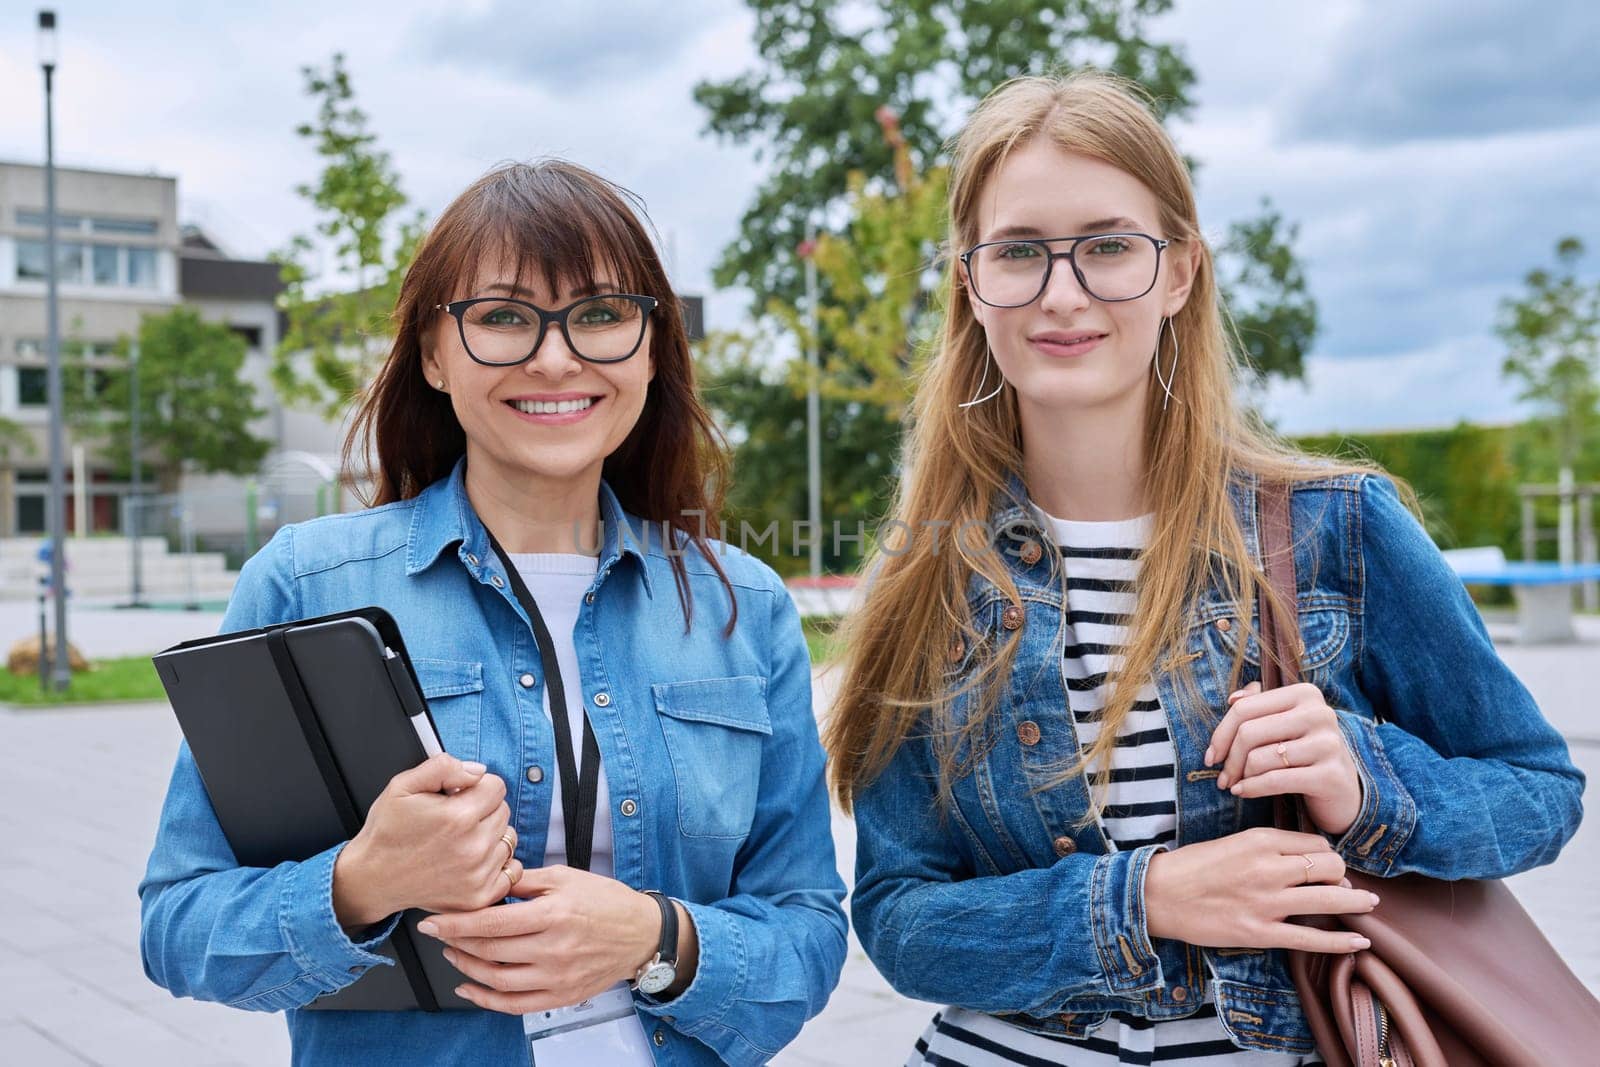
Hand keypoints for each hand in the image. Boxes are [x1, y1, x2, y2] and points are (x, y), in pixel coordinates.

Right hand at [332, 754, 518, 927]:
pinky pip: (512, 870)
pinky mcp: (479, 896)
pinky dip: (498, 864)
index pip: (497, 786)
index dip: (476, 786)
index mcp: (457, 817)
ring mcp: (478, 874)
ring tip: (462, 841)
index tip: (460, 796)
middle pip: (504, 811)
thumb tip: (478, 770)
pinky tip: (474, 861)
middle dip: (484, 809)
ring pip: (509, 839)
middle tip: (456, 820)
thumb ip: (443, 767)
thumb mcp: (403, 786)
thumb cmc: (387, 832)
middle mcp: (473, 847)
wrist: (373, 878)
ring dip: (492, 836)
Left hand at [418, 866, 674, 1014]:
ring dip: (466, 969)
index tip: (432, 921)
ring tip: (453, 954)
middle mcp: (553, 949)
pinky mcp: (561, 995)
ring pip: (497, 980)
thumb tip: (491, 880)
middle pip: (489, 951)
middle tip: (437, 933)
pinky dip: (486, 1000)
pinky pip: (514, 1005)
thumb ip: (526, 881)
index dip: (455, 923)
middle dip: (455, 943)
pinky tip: (469, 988)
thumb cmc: (606, 902)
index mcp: (552, 914)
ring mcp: (557, 977)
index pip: (491, 922)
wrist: (641, 934)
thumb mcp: (566, 877)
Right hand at [1145, 827, 1377, 952]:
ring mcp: (1266, 902)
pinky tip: (1360, 943)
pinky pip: (1310, 939)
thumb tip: (1305, 858)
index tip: (1330, 865)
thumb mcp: (1232, 843)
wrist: (1159, 894)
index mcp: (1260, 840)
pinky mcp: (1260, 932)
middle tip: (1346, 885)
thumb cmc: (1192, 867)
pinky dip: (1340, 942)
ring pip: (1329, 899)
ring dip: (1356, 903)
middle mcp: (1269, 868)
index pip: (1316, 844)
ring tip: (1369, 905)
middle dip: (1344, 876)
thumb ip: (1267, 847)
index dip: (1329, 854)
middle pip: (1331, 867)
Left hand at [1206, 681, 1362, 836]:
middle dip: (1228, 759)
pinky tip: (1242, 792)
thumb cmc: (1304, 753)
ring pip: (1259, 758)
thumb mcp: (1283, 724)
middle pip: (1249, 733)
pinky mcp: (1330, 775)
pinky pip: (1275, 780)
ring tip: (1236, 785)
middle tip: (1222, 778)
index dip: (1220, 734)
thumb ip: (1259, 704)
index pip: (1245, 709)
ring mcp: (1328, 744)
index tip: (1211, 756)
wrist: (1343, 790)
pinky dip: (1252, 788)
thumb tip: (1233, 698)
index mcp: (1305, 694)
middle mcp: (1320, 713)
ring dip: (1241, 776)